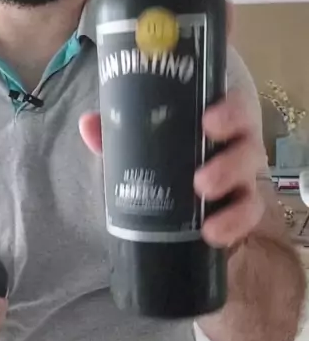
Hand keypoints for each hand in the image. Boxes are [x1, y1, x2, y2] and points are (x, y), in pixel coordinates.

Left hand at [79, 89, 265, 249]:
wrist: (182, 182)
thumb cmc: (166, 147)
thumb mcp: (143, 137)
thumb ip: (118, 130)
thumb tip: (88, 123)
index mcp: (220, 118)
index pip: (237, 106)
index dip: (230, 112)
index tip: (208, 122)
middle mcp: (237, 144)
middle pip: (249, 146)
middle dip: (228, 163)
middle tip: (200, 179)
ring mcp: (243, 178)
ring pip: (251, 183)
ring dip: (230, 196)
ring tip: (204, 210)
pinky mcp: (242, 208)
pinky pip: (248, 215)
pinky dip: (235, 225)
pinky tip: (213, 234)